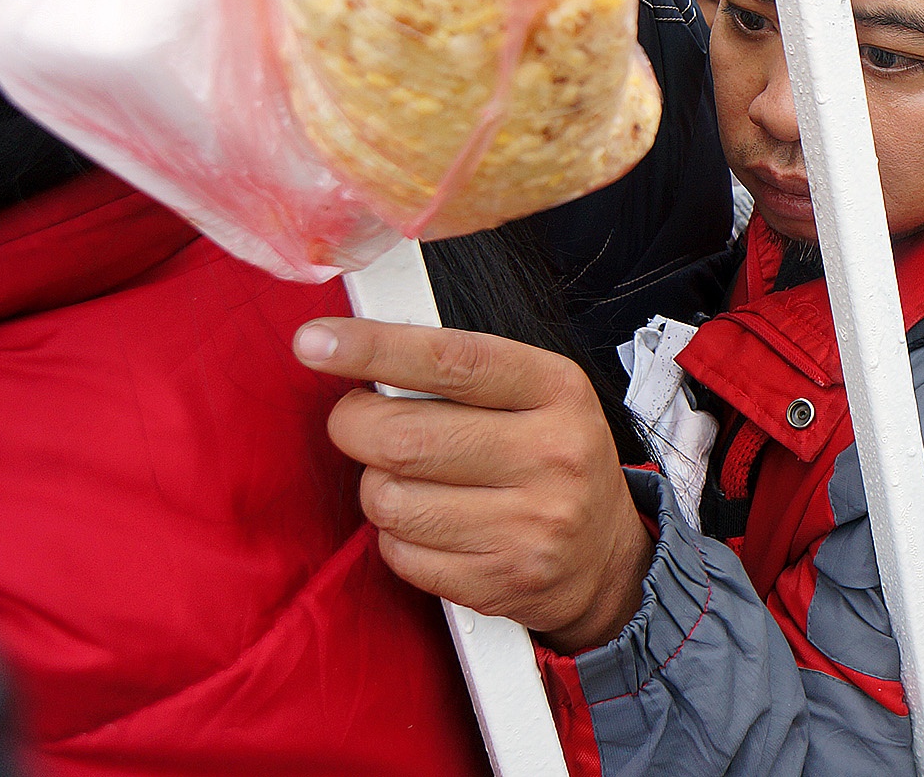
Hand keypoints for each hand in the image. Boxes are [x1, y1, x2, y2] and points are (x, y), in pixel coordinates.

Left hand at [295, 318, 650, 655]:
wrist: (607, 558)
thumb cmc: (554, 459)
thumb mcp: (537, 395)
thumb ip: (460, 372)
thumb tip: (360, 354)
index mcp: (557, 391)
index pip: (452, 361)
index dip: (374, 349)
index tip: (316, 342)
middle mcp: (550, 455)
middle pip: (403, 438)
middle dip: (354, 426)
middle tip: (358, 422)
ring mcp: (527, 525)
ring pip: (390, 500)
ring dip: (377, 487)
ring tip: (409, 480)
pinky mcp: (498, 582)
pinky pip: (400, 552)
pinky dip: (397, 536)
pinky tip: (429, 524)